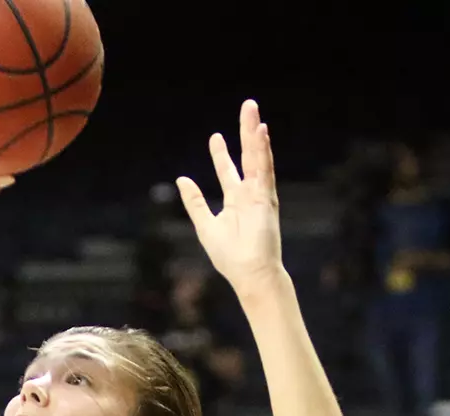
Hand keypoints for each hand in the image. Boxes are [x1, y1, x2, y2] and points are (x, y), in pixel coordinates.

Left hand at [177, 100, 284, 298]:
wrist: (250, 274)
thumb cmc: (230, 257)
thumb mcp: (205, 225)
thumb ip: (195, 202)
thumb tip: (181, 179)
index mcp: (235, 201)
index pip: (228, 171)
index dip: (221, 154)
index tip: (216, 136)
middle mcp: (250, 194)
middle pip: (247, 156)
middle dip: (245, 132)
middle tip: (247, 107)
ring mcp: (260, 194)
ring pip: (257, 157)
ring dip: (255, 134)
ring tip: (252, 110)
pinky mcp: (267, 198)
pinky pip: (264, 169)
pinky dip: (263, 150)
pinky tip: (261, 132)